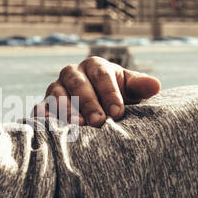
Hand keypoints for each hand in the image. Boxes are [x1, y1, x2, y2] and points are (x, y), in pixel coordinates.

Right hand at [32, 56, 160, 125]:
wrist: (98, 109)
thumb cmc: (117, 97)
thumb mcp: (131, 90)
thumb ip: (140, 86)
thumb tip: (155, 86)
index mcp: (95, 66)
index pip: (102, 76)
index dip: (110, 93)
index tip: (118, 112)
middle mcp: (73, 74)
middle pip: (79, 85)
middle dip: (89, 103)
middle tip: (99, 122)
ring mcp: (56, 88)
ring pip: (58, 95)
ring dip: (67, 111)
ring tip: (78, 127)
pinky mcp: (44, 104)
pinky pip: (41, 109)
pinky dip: (45, 118)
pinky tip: (53, 130)